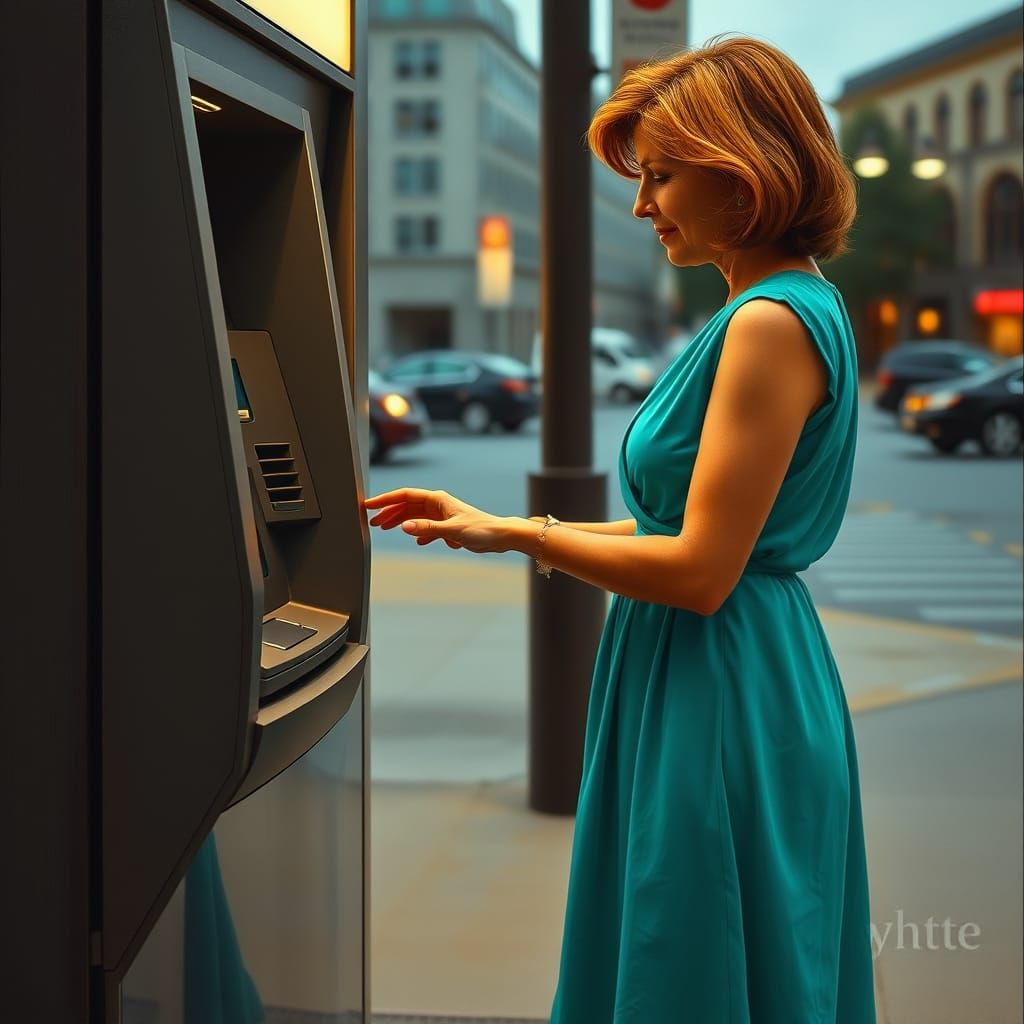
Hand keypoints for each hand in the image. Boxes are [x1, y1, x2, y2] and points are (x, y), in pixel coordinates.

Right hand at [362, 487, 518, 553]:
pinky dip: (420, 534)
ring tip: (385, 530)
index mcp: (437, 499)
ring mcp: (442, 515)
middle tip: (373, 522)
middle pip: (407, 506)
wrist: (500, 536)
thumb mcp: (451, 530)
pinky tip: (416, 541)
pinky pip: (427, 528)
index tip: (370, 505)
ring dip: (401, 522)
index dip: (386, 500)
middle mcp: (438, 505)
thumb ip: (427, 529)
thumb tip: (404, 527)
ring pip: (415, 516)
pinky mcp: (448, 527)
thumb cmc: (481, 529)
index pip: (405, 496)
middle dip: (389, 513)